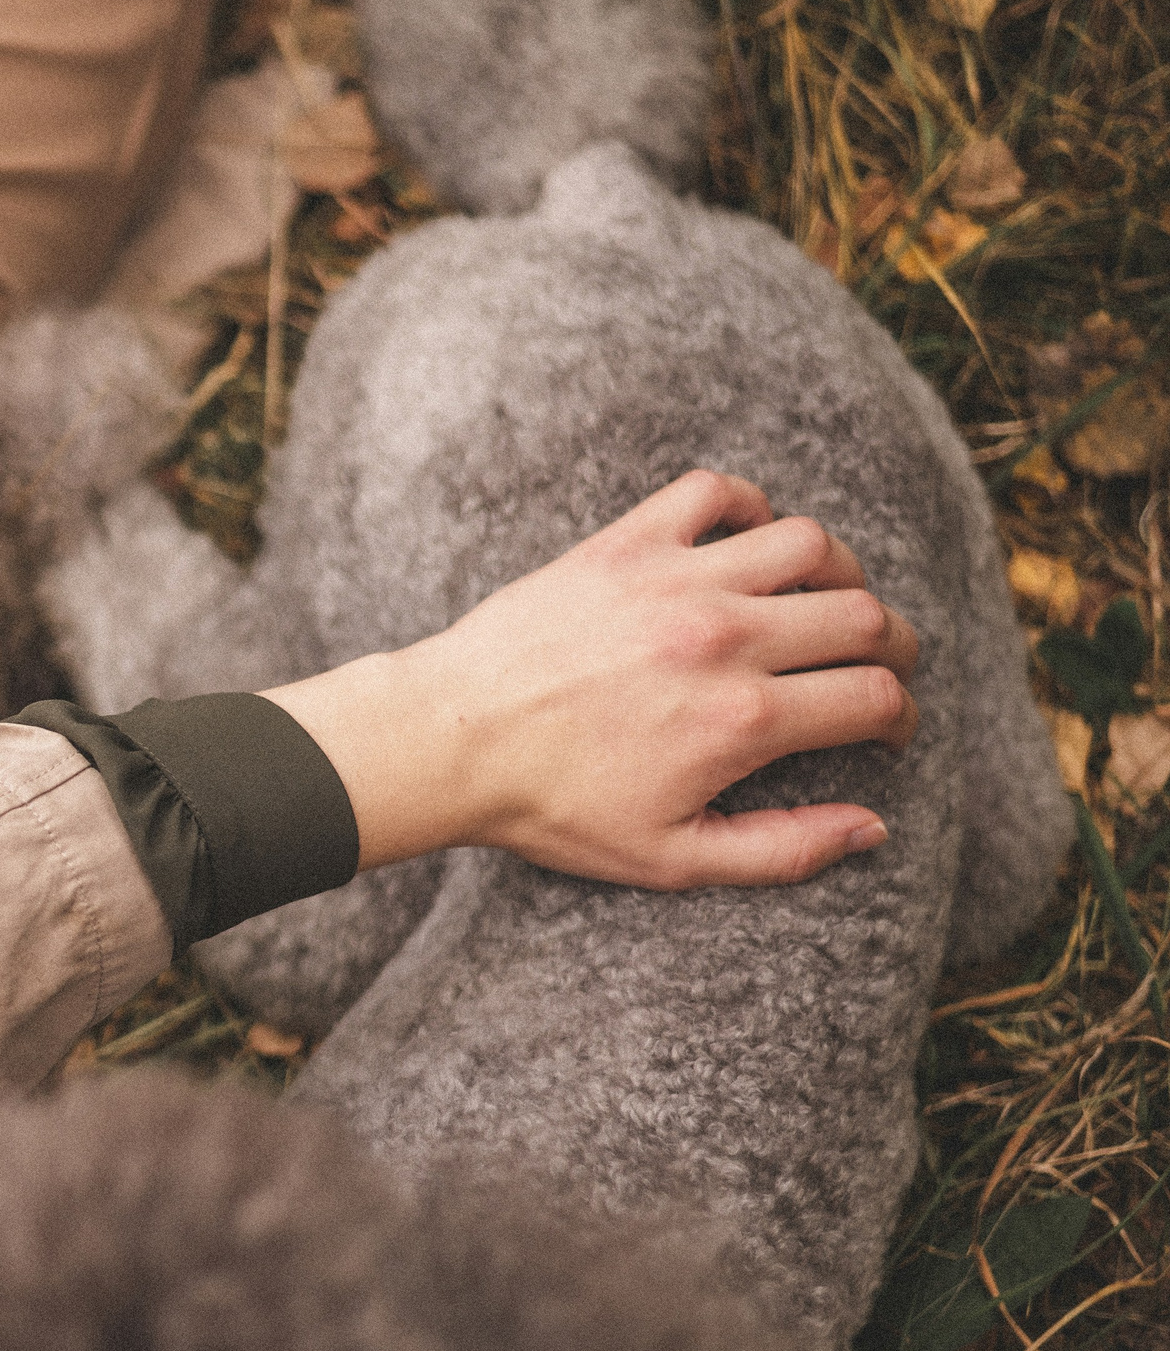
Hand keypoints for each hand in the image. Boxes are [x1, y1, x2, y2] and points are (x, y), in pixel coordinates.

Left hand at [259, 470, 919, 888]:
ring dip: (838, 572)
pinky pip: (715, 492)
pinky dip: (749, 504)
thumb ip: (782, 849)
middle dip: (892, 645)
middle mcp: (723, 639)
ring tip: (826, 601)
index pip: (875, 696)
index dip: (900, 715)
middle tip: (877, 665)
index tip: (885, 727)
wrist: (450, 741)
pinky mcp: (626, 544)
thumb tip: (873, 827)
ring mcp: (675, 582)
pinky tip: (746, 543)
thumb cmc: (551, 807)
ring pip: (809, 543)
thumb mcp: (670, 858)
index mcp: (742, 720)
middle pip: (862, 616)